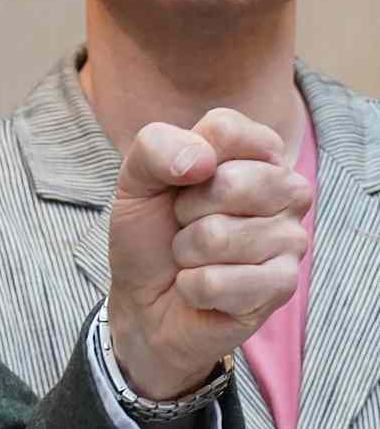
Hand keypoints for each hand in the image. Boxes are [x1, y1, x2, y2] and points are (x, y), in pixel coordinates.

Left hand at [107, 108, 310, 401]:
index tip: (178, 183)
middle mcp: (286, 189)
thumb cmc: (151, 232)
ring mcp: (291, 238)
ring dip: (186, 253)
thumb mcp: (135, 179)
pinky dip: (192, 287)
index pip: (226, 129)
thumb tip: (203, 161)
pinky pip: (219, 281)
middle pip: (230, 183)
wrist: (145, 299)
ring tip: (193, 258)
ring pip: (218, 236)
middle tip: (184, 225)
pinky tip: (201, 289)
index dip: (181, 161)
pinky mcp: (283, 284)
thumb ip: (157, 148)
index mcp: (257, 152)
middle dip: (185, 212)